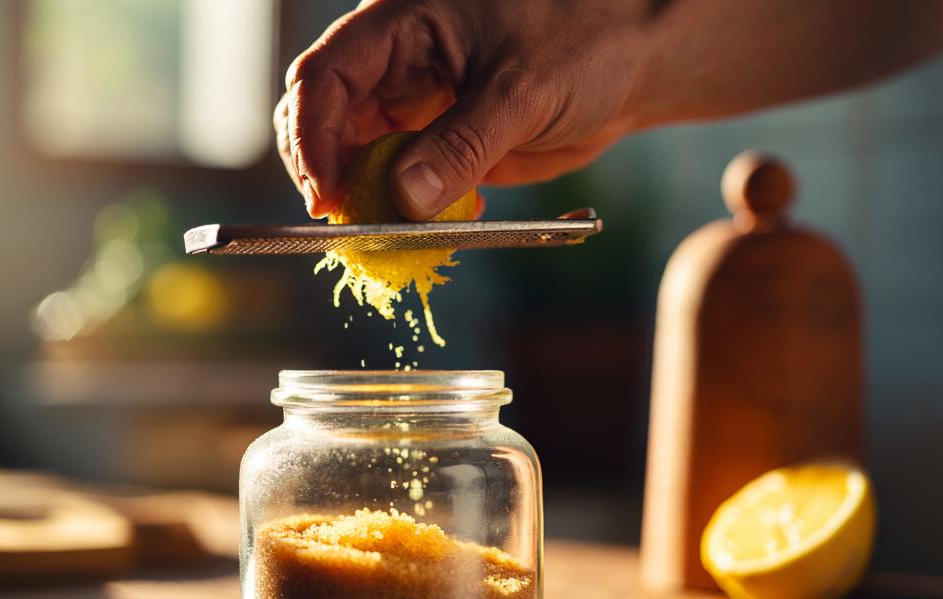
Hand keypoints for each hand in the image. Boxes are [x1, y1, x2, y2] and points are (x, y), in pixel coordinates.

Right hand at [276, 0, 650, 219]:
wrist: (630, 64)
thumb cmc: (583, 43)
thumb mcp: (522, 91)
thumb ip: (461, 144)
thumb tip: (404, 200)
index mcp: (399, 23)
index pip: (324, 76)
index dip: (312, 137)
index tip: (326, 196)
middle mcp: (393, 61)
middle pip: (322, 117)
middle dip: (326, 172)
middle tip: (348, 224)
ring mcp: (411, 103)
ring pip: (354, 155)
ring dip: (364, 199)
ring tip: (390, 231)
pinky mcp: (434, 140)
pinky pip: (396, 179)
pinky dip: (402, 210)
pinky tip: (435, 221)